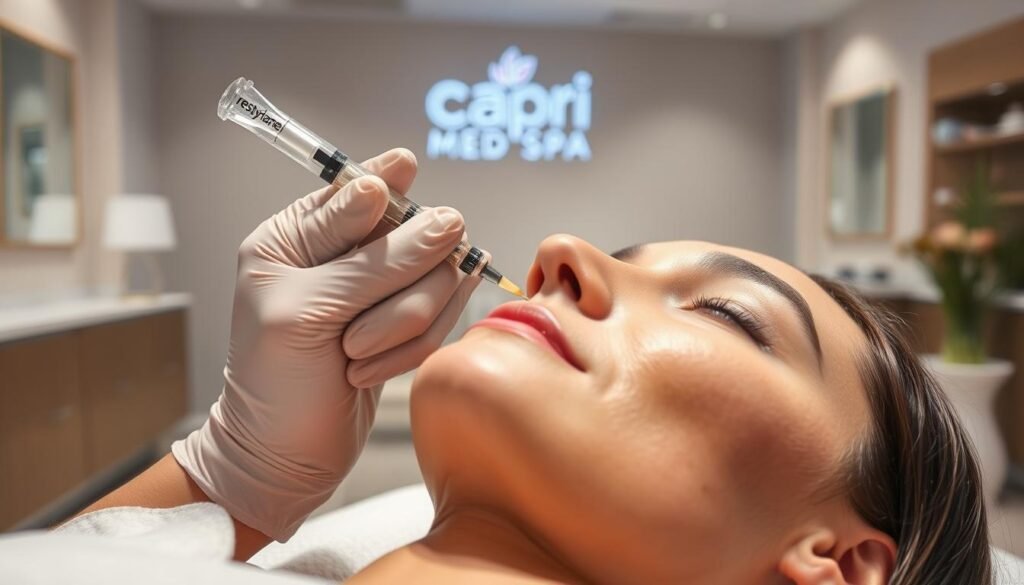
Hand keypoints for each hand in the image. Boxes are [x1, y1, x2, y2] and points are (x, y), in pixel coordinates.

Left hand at [172, 148, 478, 540]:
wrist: (283, 457)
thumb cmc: (273, 381)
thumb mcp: (306, 312)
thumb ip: (372, 262)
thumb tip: (440, 217)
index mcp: (299, 235)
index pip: (359, 188)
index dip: (389, 178)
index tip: (407, 169)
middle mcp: (345, 254)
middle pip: (418, 234)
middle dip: (398, 290)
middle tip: (353, 335)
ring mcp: (382, 289)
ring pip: (439, 279)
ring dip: (402, 329)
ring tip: (354, 358)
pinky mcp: (408, 325)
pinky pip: (443, 318)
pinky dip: (410, 352)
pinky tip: (367, 373)